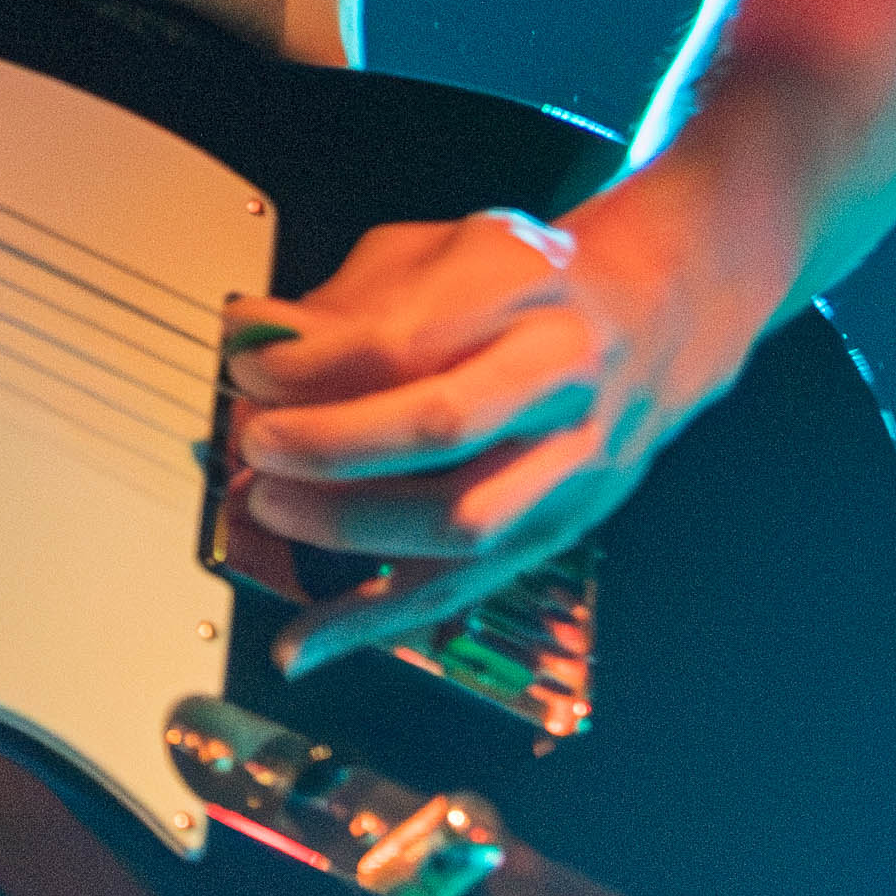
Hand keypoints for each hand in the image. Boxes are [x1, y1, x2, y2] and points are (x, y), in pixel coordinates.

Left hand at [219, 168, 794, 678]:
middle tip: (258, 440)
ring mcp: (570, 466)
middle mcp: (559, 380)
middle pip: (441, 425)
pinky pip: (460, 590)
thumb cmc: (522, 285)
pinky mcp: (557, 531)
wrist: (650, 320)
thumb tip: (251, 335)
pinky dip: (372, 621)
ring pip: (460, 521)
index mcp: (523, 291)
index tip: (245, 362)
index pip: (405, 338)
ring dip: (348, 524)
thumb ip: (347, 297)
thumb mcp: (440, 252)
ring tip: (271, 504)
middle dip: (331, 442)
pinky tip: (300, 644)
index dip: (311, 362)